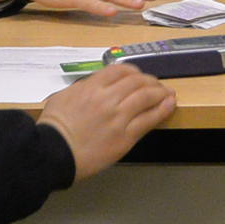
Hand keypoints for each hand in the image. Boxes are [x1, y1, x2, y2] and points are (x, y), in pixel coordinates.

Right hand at [38, 61, 175, 179]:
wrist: (54, 153)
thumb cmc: (54, 128)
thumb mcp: (63, 97)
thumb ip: (83, 88)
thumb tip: (97, 86)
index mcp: (91, 87)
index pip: (120, 70)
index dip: (134, 71)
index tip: (138, 76)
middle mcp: (108, 98)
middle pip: (137, 81)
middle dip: (150, 81)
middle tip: (156, 85)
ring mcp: (118, 117)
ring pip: (147, 96)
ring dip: (160, 92)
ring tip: (167, 93)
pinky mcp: (126, 136)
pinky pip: (150, 119)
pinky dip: (163, 109)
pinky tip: (170, 104)